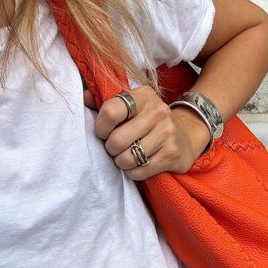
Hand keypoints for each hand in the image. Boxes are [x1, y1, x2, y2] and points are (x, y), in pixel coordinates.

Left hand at [84, 87, 210, 180]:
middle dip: (110, 149)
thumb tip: (84, 97)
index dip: (100, 128)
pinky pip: (139, 171)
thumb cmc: (147, 122)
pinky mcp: (172, 154)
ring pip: (128, 158)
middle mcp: (158, 111)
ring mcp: (167, 133)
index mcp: (143, 96)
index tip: (103, 133)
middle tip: (114, 148)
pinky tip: (138, 164)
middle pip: (117, 140)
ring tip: (126, 156)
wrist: (183, 136)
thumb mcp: (131, 106)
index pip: (110, 111)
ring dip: (121, 162)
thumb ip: (105, 101)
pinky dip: (133, 172)